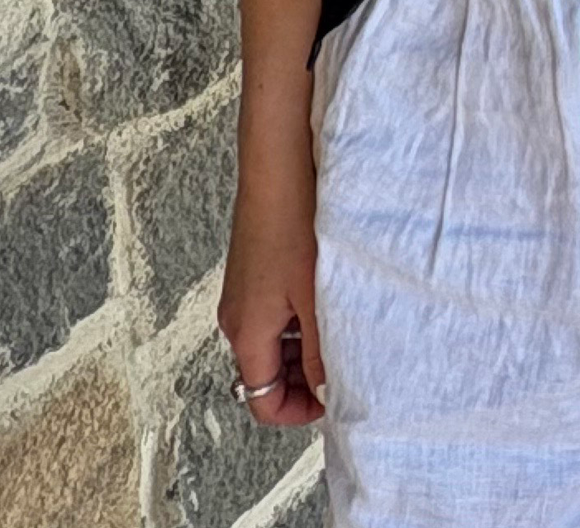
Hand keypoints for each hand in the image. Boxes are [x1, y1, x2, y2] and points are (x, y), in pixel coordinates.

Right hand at [218, 172, 326, 425]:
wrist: (277, 168)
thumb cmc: (292, 225)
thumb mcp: (315, 298)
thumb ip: (320, 352)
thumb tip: (327, 390)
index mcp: (246, 333)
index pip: (261, 401)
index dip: (299, 411)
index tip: (333, 398)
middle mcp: (236, 319)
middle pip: (266, 375)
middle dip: (304, 380)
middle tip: (343, 364)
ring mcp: (242, 295)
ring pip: (272, 345)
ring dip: (303, 349)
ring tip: (339, 327)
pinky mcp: (252, 274)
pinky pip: (272, 316)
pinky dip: (297, 321)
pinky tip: (325, 299)